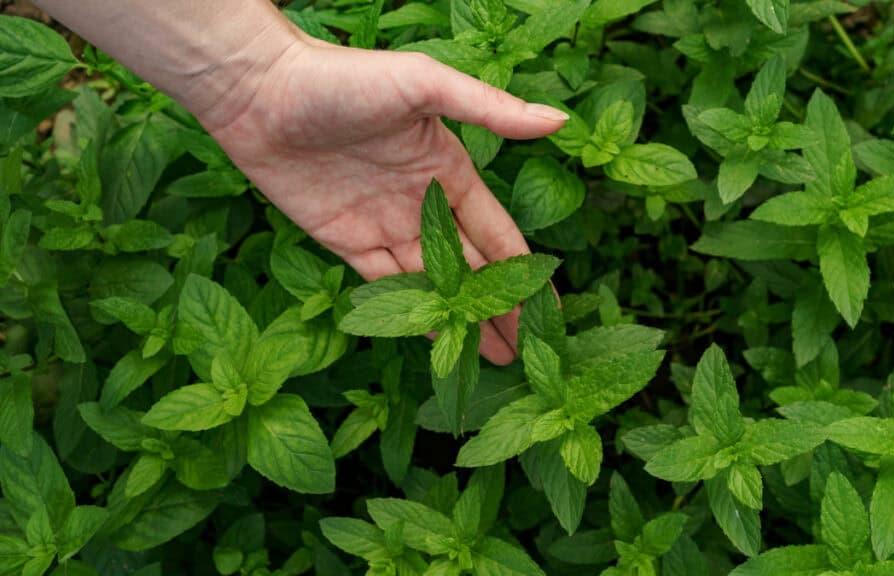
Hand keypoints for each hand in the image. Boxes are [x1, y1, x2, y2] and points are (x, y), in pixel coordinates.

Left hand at [201, 34, 567, 364]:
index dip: (523, 270)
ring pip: (431, 284)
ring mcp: (383, 225)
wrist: (260, 93)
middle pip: (469, 269)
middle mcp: (420, 203)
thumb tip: (557, 120)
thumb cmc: (344, 78)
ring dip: (460, 320)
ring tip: (494, 358)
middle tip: (527, 351)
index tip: (547, 306)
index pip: (497, 233)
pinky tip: (435, 340)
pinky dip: (410, 314)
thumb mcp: (423, 85)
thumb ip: (488, 108)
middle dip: (499, 308)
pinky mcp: (344, 242)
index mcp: (448, 170)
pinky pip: (384, 286)